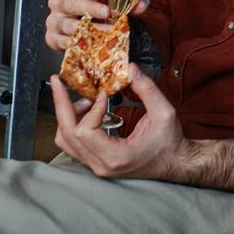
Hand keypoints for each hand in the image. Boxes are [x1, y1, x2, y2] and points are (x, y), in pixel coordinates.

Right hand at [45, 0, 147, 52]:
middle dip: (89, 7)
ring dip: (88, 28)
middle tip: (106, 12)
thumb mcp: (105, 3)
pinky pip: (63, 41)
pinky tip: (92, 43)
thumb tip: (140, 6)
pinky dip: (79, 43)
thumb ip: (124, 3)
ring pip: (68, 24)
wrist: (77, 34)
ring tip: (106, 31)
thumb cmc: (91, 13)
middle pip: (70, 2)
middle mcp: (59, 3)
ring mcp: (54, 21)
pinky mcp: (53, 38)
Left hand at [49, 63, 187, 179]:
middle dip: (61, 104)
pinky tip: (91, 110)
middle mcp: (101, 165)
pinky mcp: (96, 161)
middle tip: (59, 82)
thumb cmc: (170, 142)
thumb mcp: (164, 112)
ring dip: (68, 115)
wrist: (174, 163)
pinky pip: (73, 144)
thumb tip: (130, 68)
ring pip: (65, 140)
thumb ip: (147, 89)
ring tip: (86, 99)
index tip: (104, 95)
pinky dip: (75, 124)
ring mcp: (96, 165)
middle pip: (66, 134)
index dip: (91, 109)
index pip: (85, 132)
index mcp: (115, 157)